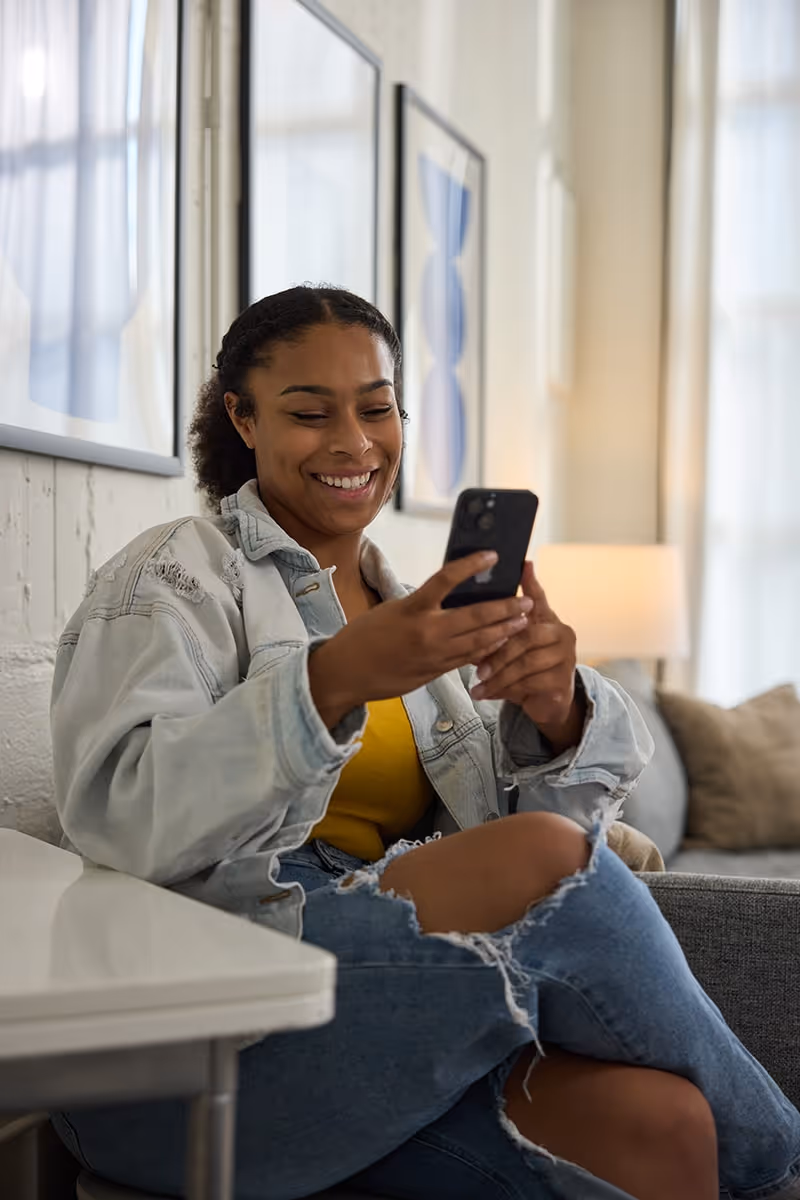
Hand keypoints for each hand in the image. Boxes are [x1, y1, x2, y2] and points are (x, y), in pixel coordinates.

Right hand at [308, 551, 534, 727]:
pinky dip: (484, 650)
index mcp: (412, 608)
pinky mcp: (434, 673)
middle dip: (505, 609)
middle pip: (476, 617)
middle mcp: (426, 632)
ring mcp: (433, 655)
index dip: (472, 565)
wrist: (345, 673)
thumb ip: (421, 604)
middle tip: (526, 601)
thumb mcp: (391, 610)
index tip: (492, 555)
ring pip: (478, 642)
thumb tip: (451, 594)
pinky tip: (499, 644)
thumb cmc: (363, 636)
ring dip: (503, 631)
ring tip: (523, 623)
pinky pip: (466, 659)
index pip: (447, 579)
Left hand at [470, 561, 584, 753]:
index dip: (531, 581)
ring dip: (498, 676)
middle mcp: (561, 632)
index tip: (523, 564)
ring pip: (526, 663)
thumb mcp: (511, 647)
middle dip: (499, 653)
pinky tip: (488, 694)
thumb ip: (498, 629)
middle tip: (477, 667)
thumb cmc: (524, 669)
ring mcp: (566, 655)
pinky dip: (506, 690)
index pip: (538, 597)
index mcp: (547, 619)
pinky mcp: (564, 678)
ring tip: (478, 685)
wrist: (548, 702)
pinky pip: (530, 683)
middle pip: (527, 636)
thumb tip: (469, 613)